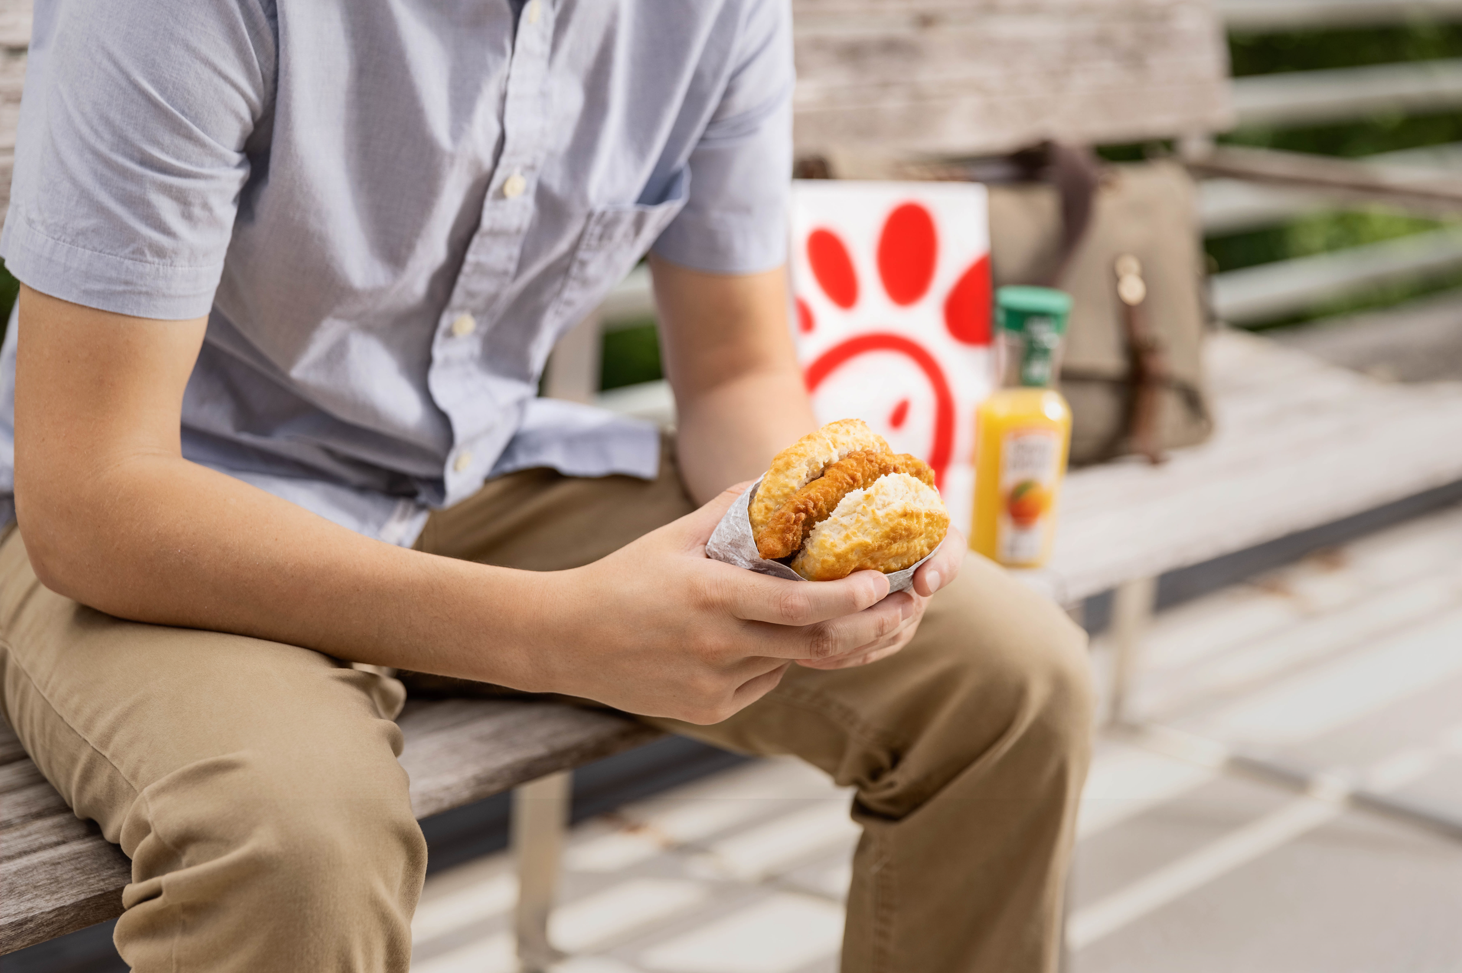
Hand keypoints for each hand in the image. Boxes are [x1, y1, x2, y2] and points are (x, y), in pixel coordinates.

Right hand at [532, 484, 934, 723]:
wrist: (566, 638)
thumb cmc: (625, 577)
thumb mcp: (678, 534)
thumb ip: (734, 508)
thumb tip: (784, 477)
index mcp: (712, 597)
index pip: (800, 607)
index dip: (850, 599)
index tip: (882, 582)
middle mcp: (716, 646)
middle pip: (814, 646)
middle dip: (868, 629)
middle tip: (901, 611)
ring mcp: (713, 684)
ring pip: (789, 663)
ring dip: (811, 640)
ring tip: (818, 612)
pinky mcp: (709, 710)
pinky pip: (762, 684)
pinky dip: (772, 661)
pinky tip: (749, 640)